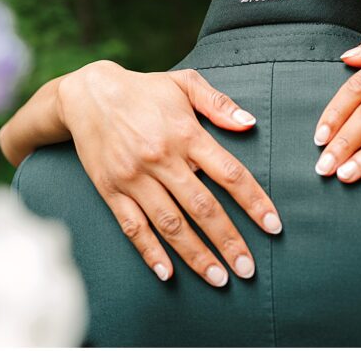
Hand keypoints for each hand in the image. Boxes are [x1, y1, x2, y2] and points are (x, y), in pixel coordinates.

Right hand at [55, 61, 281, 286]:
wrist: (87, 94)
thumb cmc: (143, 89)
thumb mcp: (184, 83)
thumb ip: (219, 103)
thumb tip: (250, 124)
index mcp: (185, 133)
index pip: (229, 173)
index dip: (254, 202)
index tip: (273, 226)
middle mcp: (161, 159)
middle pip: (202, 207)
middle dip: (228, 241)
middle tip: (248, 269)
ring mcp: (134, 178)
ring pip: (170, 224)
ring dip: (196, 255)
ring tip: (218, 278)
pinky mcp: (111, 190)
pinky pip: (133, 227)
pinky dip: (150, 252)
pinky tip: (167, 273)